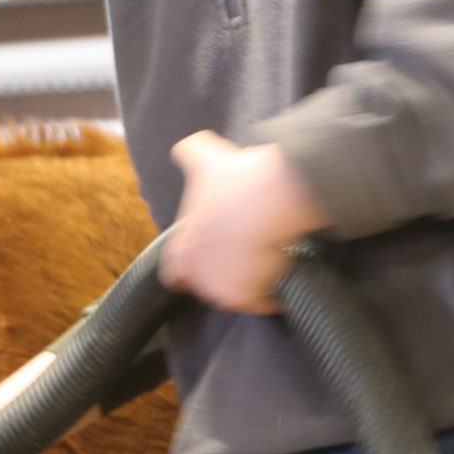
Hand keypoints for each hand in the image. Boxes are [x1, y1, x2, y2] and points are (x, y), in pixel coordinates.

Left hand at [160, 133, 326, 313]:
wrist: (271, 199)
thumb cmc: (235, 180)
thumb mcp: (205, 157)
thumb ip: (189, 153)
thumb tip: (183, 149)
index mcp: (181, 251)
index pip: (175, 272)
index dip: (192, 264)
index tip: (210, 257)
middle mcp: (196, 275)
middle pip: (207, 285)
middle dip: (223, 274)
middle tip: (242, 258)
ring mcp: (222, 290)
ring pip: (234, 295)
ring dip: (247, 286)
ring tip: (262, 267)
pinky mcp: (249, 299)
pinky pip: (261, 304)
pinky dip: (270, 298)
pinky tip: (278, 281)